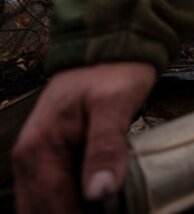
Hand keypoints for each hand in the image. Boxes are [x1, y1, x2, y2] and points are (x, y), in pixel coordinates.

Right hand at [14, 62, 155, 213]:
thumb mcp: (114, 104)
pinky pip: (56, 193)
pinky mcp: (55, 157)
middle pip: (42, 211)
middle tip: (112, 211)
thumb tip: (99, 193)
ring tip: (110, 207)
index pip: (50, 206)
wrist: (110, 45)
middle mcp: (30, 159)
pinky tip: (102, 202)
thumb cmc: (112, 70)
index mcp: (38, 150)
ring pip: (46, 205)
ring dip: (73, 211)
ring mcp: (39, 160)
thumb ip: (105, 147)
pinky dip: (74, 202)